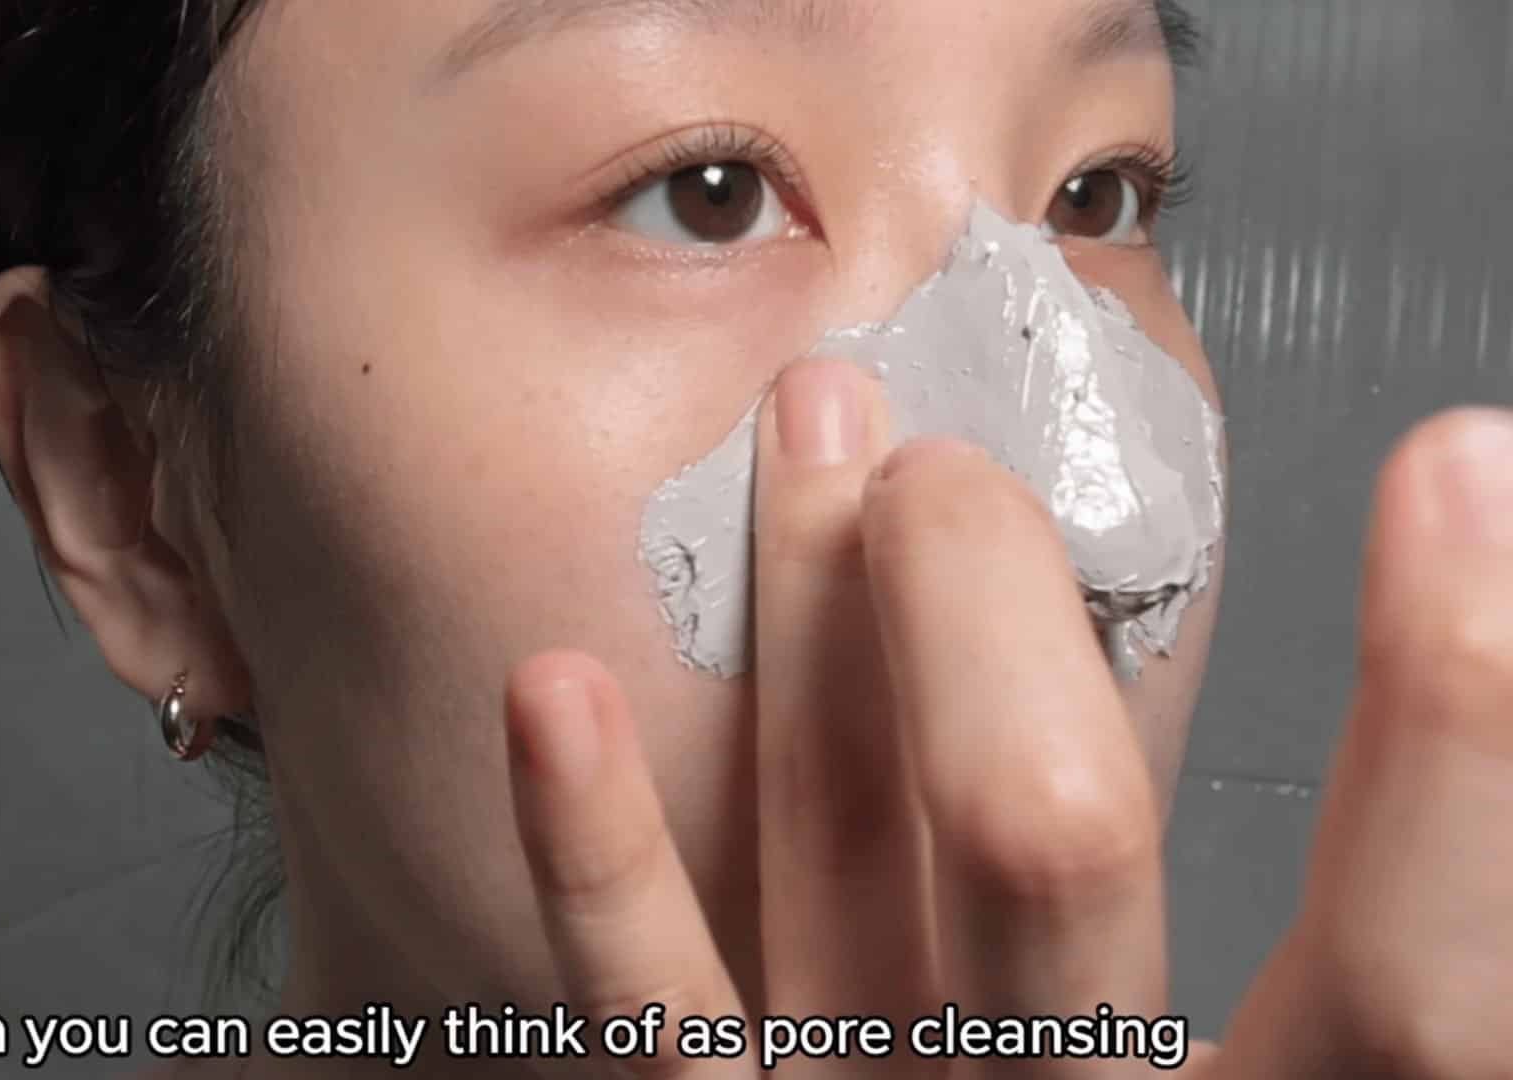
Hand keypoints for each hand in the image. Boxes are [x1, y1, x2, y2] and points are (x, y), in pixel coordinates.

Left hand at [502, 357, 1512, 1076]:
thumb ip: (1359, 1017)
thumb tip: (1461, 809)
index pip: (1418, 989)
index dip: (1459, 734)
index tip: (1459, 466)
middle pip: (1052, 854)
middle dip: (996, 623)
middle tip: (958, 461)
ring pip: (840, 871)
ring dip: (821, 636)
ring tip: (813, 432)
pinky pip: (651, 1028)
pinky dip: (597, 862)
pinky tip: (551, 687)